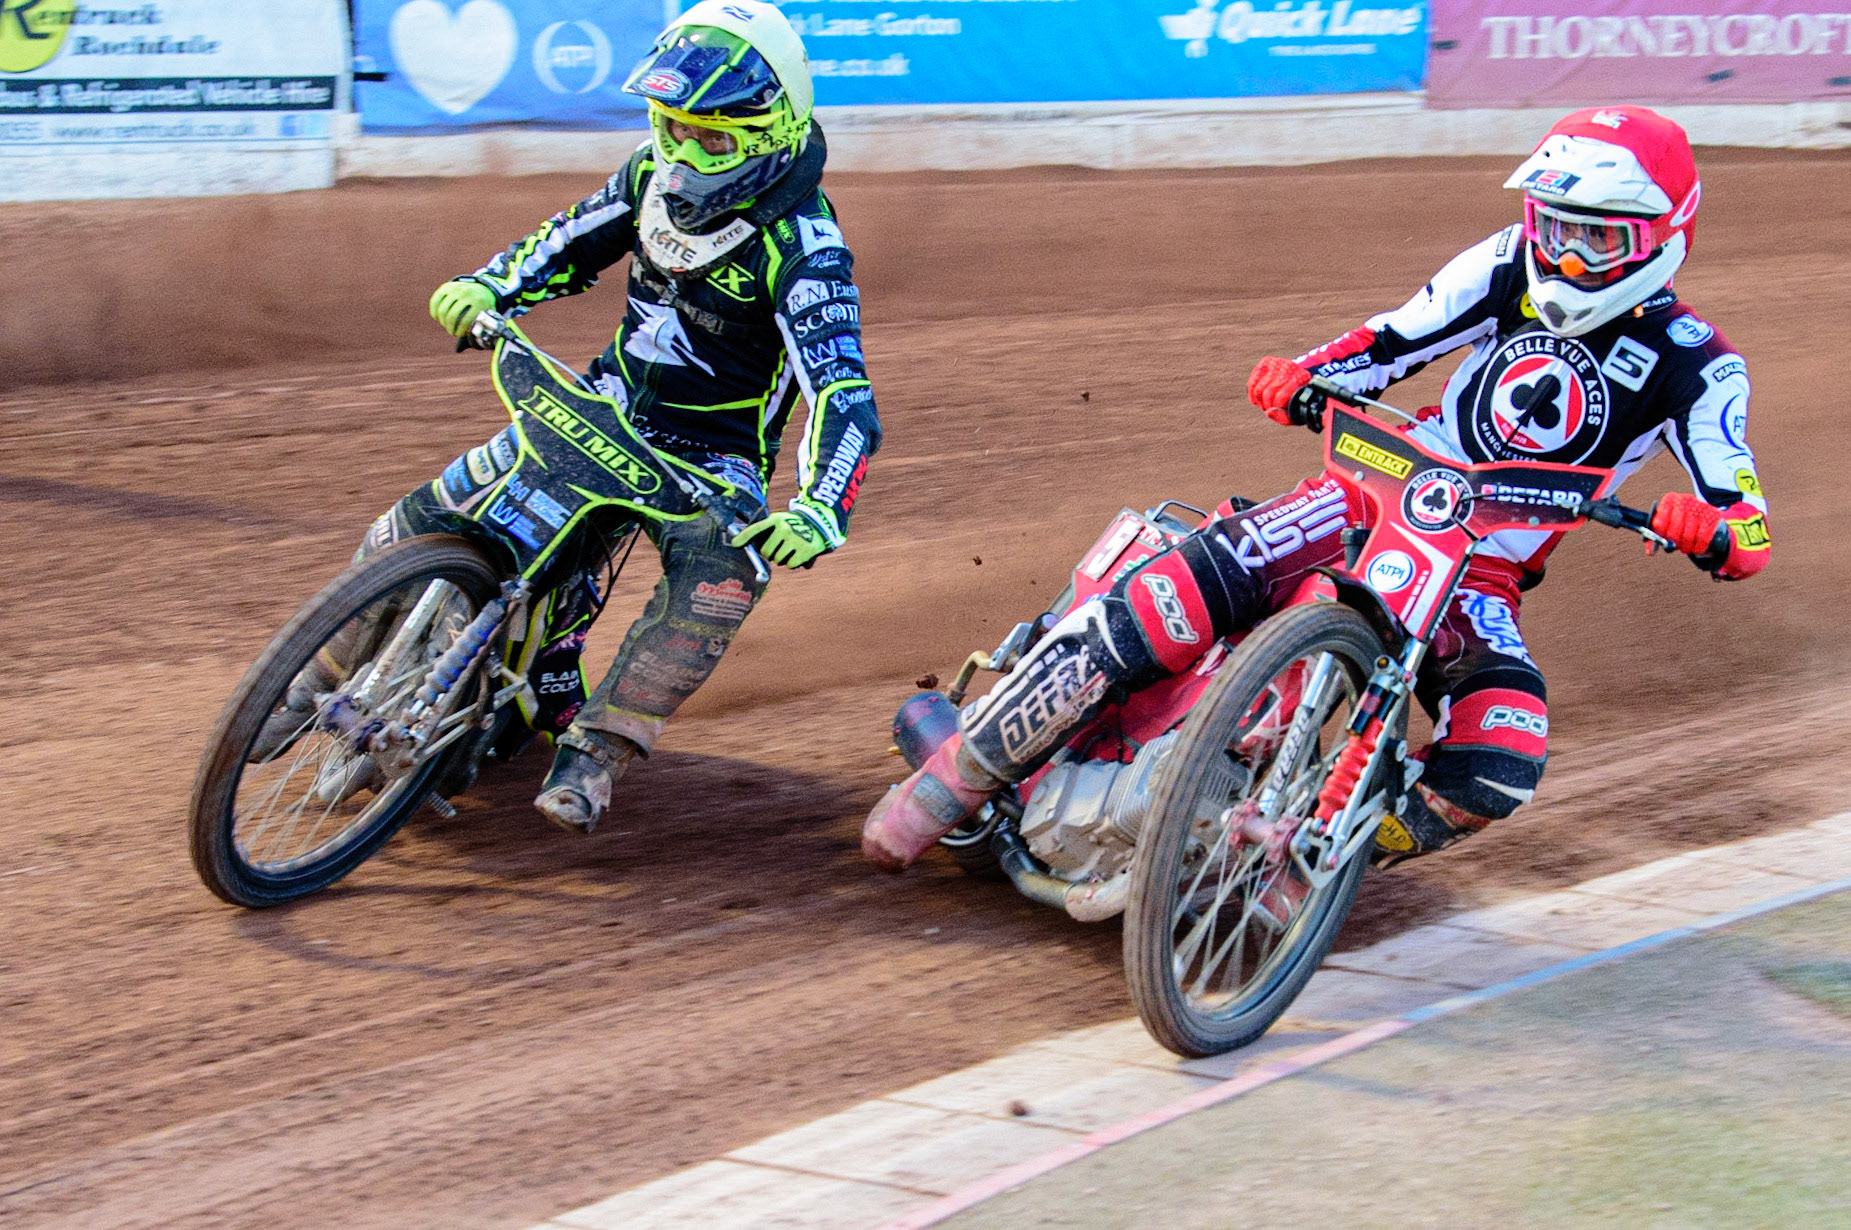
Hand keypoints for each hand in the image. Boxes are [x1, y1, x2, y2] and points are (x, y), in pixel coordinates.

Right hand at [429, 280, 496, 338]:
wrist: (482, 288)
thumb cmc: (483, 308)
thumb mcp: (486, 317)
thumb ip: (478, 330)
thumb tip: (461, 349)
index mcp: (478, 302)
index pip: (465, 321)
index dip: (460, 331)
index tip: (459, 335)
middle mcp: (466, 293)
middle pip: (451, 316)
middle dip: (449, 327)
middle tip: (451, 332)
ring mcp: (456, 288)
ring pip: (442, 309)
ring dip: (442, 321)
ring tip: (446, 325)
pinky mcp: (446, 287)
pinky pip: (435, 301)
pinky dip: (434, 311)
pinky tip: (437, 317)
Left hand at [730, 510, 829, 568]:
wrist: (820, 522)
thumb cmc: (794, 525)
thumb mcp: (780, 522)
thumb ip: (764, 532)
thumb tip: (740, 544)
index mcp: (776, 519)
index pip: (756, 529)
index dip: (744, 537)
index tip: (734, 544)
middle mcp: (784, 528)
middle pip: (766, 552)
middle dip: (770, 553)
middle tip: (778, 549)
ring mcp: (795, 539)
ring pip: (778, 560)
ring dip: (782, 558)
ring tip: (791, 548)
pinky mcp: (805, 550)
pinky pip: (790, 565)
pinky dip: (793, 563)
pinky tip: (799, 553)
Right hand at [1247, 357, 1314, 425]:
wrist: (1299, 376)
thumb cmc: (1297, 397)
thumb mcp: (1296, 409)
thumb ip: (1284, 416)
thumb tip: (1268, 412)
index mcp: (1300, 379)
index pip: (1280, 397)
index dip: (1275, 408)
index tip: (1276, 411)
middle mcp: (1288, 368)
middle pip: (1267, 394)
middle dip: (1266, 405)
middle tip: (1268, 408)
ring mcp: (1276, 363)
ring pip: (1258, 389)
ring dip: (1258, 402)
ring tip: (1263, 404)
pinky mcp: (1265, 362)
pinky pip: (1252, 383)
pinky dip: (1252, 394)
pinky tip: (1256, 399)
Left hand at [1651, 493, 1769, 579]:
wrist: (1710, 520)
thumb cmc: (1683, 525)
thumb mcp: (1669, 526)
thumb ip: (1657, 536)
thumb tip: (1650, 551)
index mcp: (1671, 500)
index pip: (1660, 518)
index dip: (1660, 532)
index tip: (1662, 538)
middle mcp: (1685, 501)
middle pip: (1674, 528)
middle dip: (1674, 541)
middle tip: (1675, 545)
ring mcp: (1701, 508)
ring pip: (1688, 535)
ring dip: (1686, 545)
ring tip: (1686, 546)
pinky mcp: (1714, 516)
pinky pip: (1703, 537)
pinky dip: (1698, 546)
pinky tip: (1697, 547)